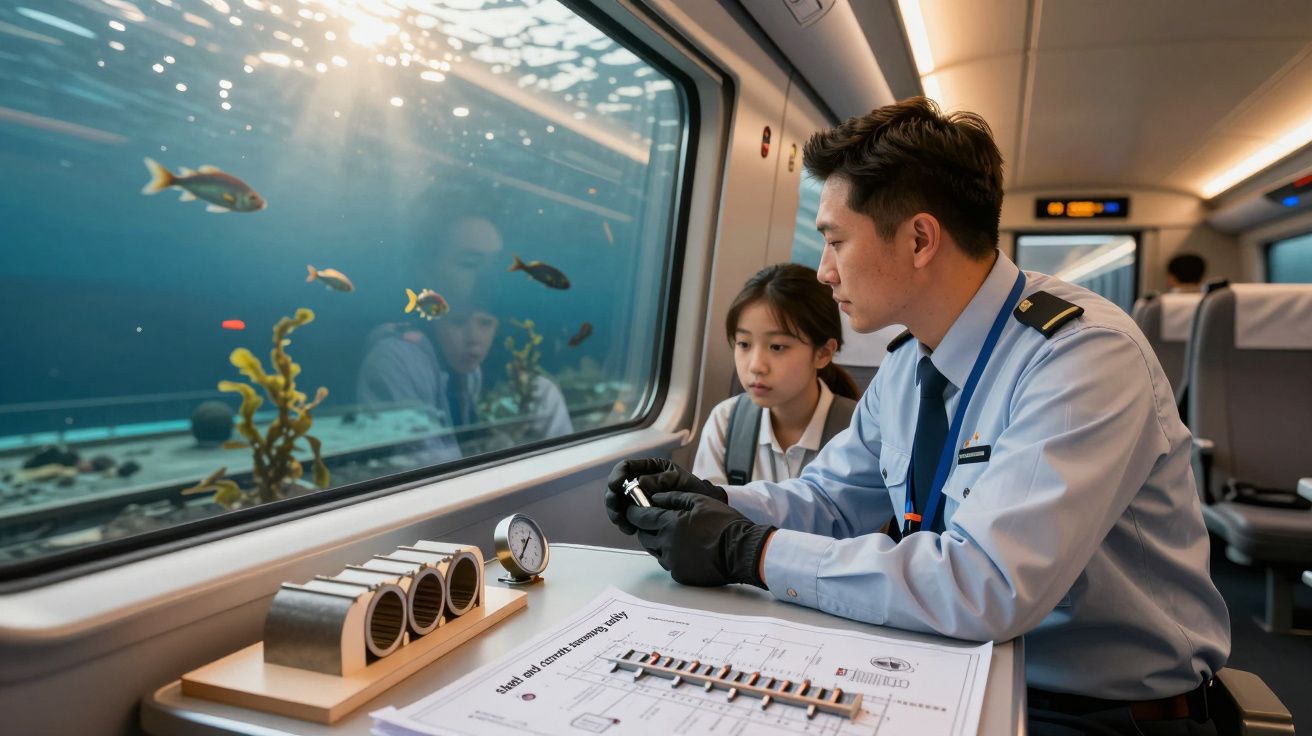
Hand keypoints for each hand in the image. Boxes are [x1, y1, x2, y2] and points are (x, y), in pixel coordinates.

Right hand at [604, 458, 727, 534]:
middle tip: (618, 512)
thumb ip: (663, 480)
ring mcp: (639, 498)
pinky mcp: (641, 514)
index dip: (617, 475)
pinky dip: (625, 523)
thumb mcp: (681, 482)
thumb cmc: (695, 490)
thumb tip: (641, 482)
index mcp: (649, 469)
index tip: (616, 486)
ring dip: (617, 514)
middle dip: (614, 500)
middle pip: (617, 487)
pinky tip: (631, 529)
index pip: (626, 467)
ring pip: (618, 503)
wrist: (705, 509)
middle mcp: (640, 482)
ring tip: (625, 525)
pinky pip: (626, 517)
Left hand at [625, 491, 774, 587]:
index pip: (640, 518)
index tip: (633, 509)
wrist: (742, 552)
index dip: (634, 512)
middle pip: (643, 536)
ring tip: (671, 533)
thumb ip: (674, 497)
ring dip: (657, 541)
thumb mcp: (700, 501)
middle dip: (644, 527)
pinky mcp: (681, 575)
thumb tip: (656, 497)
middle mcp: (667, 545)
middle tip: (653, 520)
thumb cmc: (725, 524)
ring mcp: (673, 562)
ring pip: (654, 551)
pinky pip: (668, 563)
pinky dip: (670, 555)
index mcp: (669, 524)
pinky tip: (684, 548)